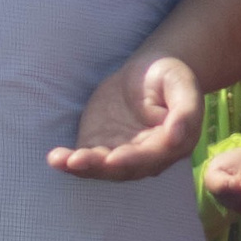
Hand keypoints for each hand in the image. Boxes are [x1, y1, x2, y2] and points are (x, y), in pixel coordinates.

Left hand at [53, 51, 202, 181]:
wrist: (147, 72)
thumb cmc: (168, 76)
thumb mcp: (181, 84)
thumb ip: (186, 111)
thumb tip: (177, 137)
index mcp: (171, 145)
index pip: (152, 157)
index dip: (133, 159)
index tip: (114, 158)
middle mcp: (146, 158)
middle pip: (123, 168)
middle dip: (100, 166)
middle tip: (80, 161)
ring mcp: (120, 154)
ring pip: (101, 168)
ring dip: (81, 167)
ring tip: (63, 161)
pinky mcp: (99, 148)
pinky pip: (84, 160)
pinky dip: (68, 162)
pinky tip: (55, 158)